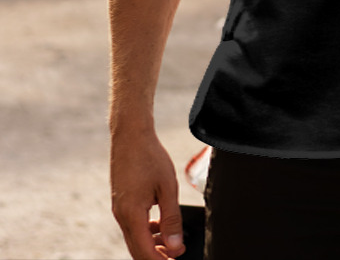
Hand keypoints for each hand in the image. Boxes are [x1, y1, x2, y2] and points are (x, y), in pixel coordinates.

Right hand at [111, 130, 185, 258]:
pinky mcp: (120, 202)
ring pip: (134, 238)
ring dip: (152, 244)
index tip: (177, 259)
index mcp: (131, 215)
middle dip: (156, 256)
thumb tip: (175, 246)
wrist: (130, 135)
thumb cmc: (150, 157)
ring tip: (172, 241)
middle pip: (137, 249)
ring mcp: (118, 209)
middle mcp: (121, 216)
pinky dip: (146, 230)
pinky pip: (132, 225)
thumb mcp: (167, 187)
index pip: (144, 252)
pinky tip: (160, 224)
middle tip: (176, 254)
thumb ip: (171, 219)